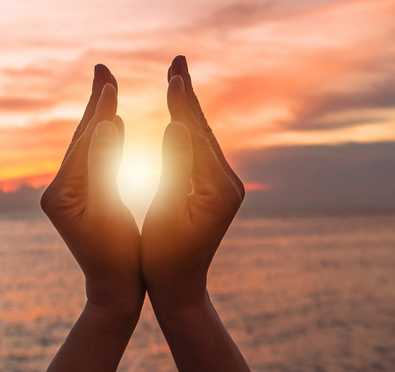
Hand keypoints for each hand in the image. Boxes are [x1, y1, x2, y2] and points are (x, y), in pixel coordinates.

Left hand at [41, 65, 142, 315]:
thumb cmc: (116, 258)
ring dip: (99, 118)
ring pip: (87, 148)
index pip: (82, 142)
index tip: (109, 79)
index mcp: (60, 193)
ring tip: (107, 89)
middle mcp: (58, 190)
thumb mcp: (109, 211)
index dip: (97, 110)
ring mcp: (69, 195)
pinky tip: (113, 125)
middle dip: (94, 104)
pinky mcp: (81, 199)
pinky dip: (105, 140)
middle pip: (80, 139)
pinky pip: (94, 161)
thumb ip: (104, 167)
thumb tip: (104, 125)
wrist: (114, 291)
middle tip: (102, 69)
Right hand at [141, 56, 244, 312]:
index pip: (198, 136)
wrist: (180, 287)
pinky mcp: (214, 190)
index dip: (184, 103)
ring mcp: (223, 186)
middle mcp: (228, 183)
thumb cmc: (166, 258)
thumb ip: (174, 169)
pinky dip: (187, 130)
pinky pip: (198, 152)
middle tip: (178, 62)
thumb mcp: (166, 213)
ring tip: (176, 80)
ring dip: (188, 109)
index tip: (173, 74)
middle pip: (204, 131)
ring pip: (202, 139)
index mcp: (218, 188)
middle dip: (188, 96)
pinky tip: (179, 116)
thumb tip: (176, 126)